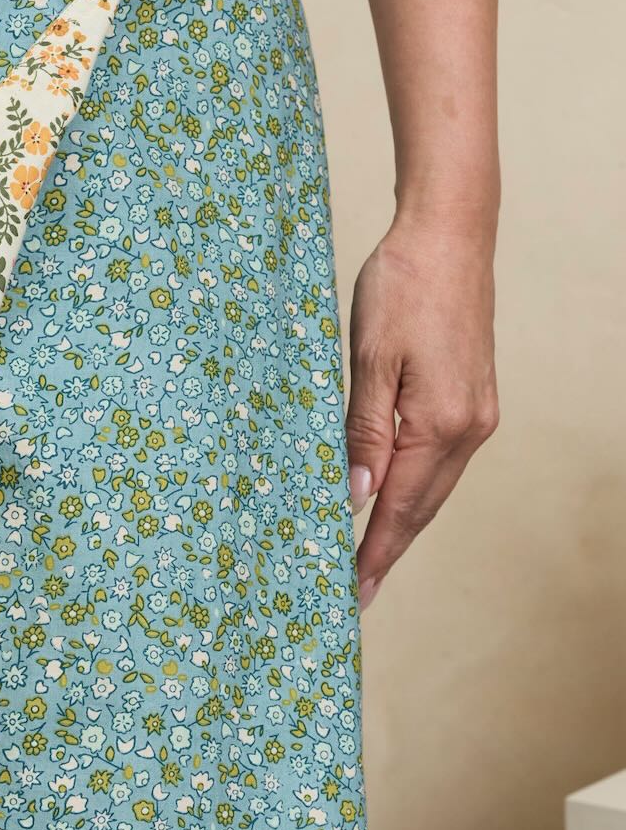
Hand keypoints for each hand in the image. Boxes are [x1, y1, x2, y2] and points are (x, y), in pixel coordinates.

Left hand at [345, 212, 498, 609]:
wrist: (450, 236)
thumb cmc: (402, 287)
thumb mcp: (369, 359)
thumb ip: (364, 432)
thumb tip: (357, 496)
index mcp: (442, 424)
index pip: (400, 508)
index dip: (375, 553)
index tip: (352, 593)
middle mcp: (469, 428)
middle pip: (421, 508)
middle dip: (387, 550)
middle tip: (355, 592)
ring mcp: (477, 414)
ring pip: (433, 487)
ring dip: (402, 523)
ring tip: (368, 556)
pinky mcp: (474, 398)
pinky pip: (441, 462)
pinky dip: (414, 489)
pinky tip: (392, 496)